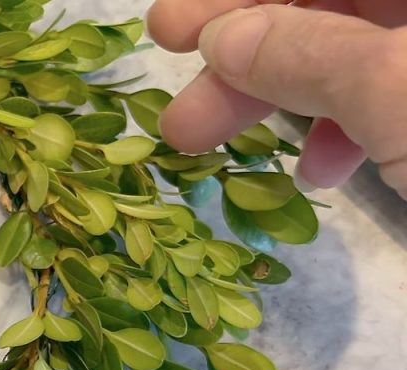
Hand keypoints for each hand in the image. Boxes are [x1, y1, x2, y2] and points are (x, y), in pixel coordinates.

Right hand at [147, 0, 406, 197]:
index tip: (169, 33)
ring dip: (279, 97)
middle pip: (325, 6)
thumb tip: (222, 38)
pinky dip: (341, 126)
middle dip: (245, 55)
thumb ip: (313, 56)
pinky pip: (386, 95)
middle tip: (182, 101)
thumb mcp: (399, 92)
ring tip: (220, 146)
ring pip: (351, 54)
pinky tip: (317, 171)